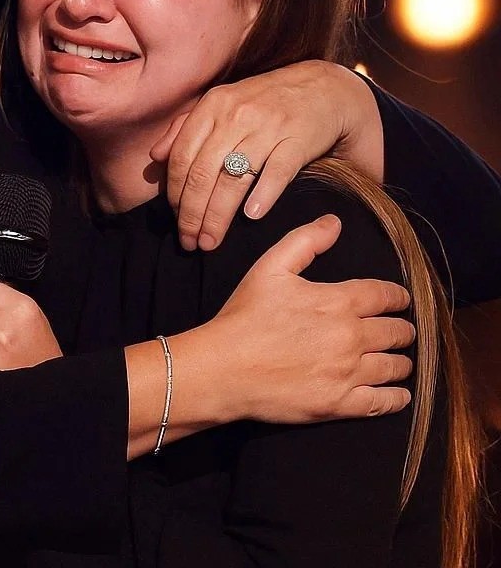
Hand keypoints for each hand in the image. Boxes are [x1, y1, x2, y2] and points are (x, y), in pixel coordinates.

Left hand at [156, 60, 383, 250]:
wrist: (322, 89)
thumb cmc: (262, 102)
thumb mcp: (220, 104)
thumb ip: (184, 128)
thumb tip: (156, 156)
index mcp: (212, 106)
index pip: (183, 157)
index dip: (175, 193)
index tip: (175, 219)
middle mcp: (236, 115)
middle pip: (204, 173)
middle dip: (192, 214)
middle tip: (189, 242)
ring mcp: (268, 127)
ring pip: (234, 179)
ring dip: (219, 216)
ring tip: (211, 241)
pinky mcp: (297, 140)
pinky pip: (276, 172)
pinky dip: (262, 196)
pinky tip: (251, 217)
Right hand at [198, 215, 413, 422]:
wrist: (225, 367)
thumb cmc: (245, 316)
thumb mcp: (269, 267)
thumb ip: (305, 240)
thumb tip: (334, 223)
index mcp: (337, 302)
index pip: (383, 295)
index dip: (396, 296)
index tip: (400, 299)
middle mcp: (350, 337)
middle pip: (395, 331)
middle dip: (402, 329)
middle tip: (402, 330)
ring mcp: (348, 373)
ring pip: (394, 366)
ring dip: (401, 361)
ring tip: (400, 359)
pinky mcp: (341, 404)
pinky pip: (383, 402)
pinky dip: (397, 397)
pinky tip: (399, 393)